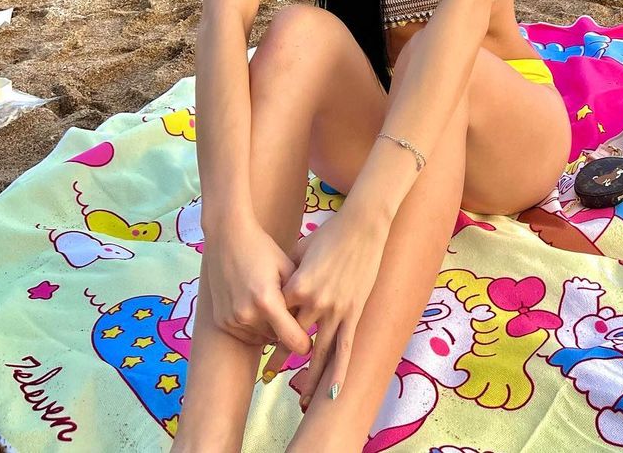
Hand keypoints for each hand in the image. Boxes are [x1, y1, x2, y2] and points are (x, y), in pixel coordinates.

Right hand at [205, 215, 311, 358]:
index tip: (310, 342)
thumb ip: (299, 296)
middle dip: (286, 330)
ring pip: (261, 338)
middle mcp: (247, 314)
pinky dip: (254, 327)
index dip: (304, 344)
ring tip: (271, 304)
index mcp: (267, 300)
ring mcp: (232, 319)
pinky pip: (246, 335)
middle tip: (289, 311)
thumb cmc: (262, 249)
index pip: (292, 339)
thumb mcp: (286, 267)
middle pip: (277, 339)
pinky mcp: (221, 322)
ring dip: (270, 329)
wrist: (227, 238)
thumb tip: (313, 321)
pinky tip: (256, 306)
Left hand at [268, 204, 390, 412]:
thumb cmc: (329, 233)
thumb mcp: (300, 251)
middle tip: (269, 376)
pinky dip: (338, 372)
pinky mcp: (353, 311)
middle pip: (293, 337)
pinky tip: (332, 393)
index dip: (269, 328)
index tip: (261, 340)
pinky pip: (345, 348)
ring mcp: (335, 309)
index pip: (277, 316)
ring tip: (300, 398)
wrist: (362, 224)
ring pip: (318, 352)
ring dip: (308, 375)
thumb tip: (277, 287)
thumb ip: (286, 273)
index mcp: (296, 286)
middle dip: (281, 358)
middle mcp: (313, 302)